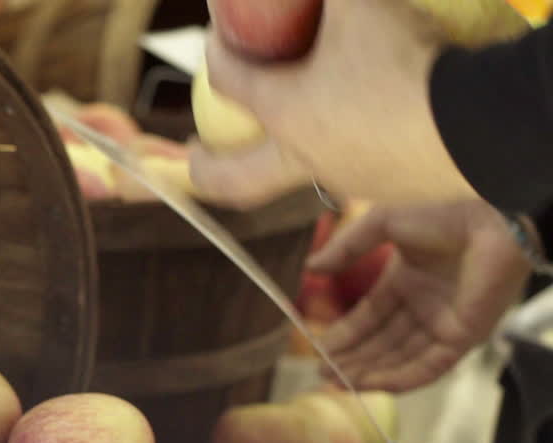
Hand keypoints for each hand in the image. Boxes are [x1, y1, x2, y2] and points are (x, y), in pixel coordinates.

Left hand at [187, 0, 479, 208]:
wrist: (485, 123)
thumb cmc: (411, 59)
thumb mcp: (363, 3)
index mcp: (285, 113)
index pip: (227, 83)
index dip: (214, 56)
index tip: (216, 39)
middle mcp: (306, 157)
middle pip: (233, 182)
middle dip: (203, 169)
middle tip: (192, 155)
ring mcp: (348, 180)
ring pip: (296, 177)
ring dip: (279, 158)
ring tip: (287, 130)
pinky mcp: (391, 189)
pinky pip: (352, 170)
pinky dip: (340, 149)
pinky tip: (356, 127)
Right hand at [307, 200, 530, 390]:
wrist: (491, 220)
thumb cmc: (442, 215)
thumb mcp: (382, 224)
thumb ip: (346, 247)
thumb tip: (311, 268)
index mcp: (406, 282)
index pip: (370, 319)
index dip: (344, 336)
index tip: (318, 350)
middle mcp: (423, 308)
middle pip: (382, 344)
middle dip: (351, 360)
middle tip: (322, 374)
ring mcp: (443, 325)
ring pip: (401, 360)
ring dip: (370, 373)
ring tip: (339, 382)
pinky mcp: (463, 338)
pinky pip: (429, 367)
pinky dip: (401, 378)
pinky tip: (372, 384)